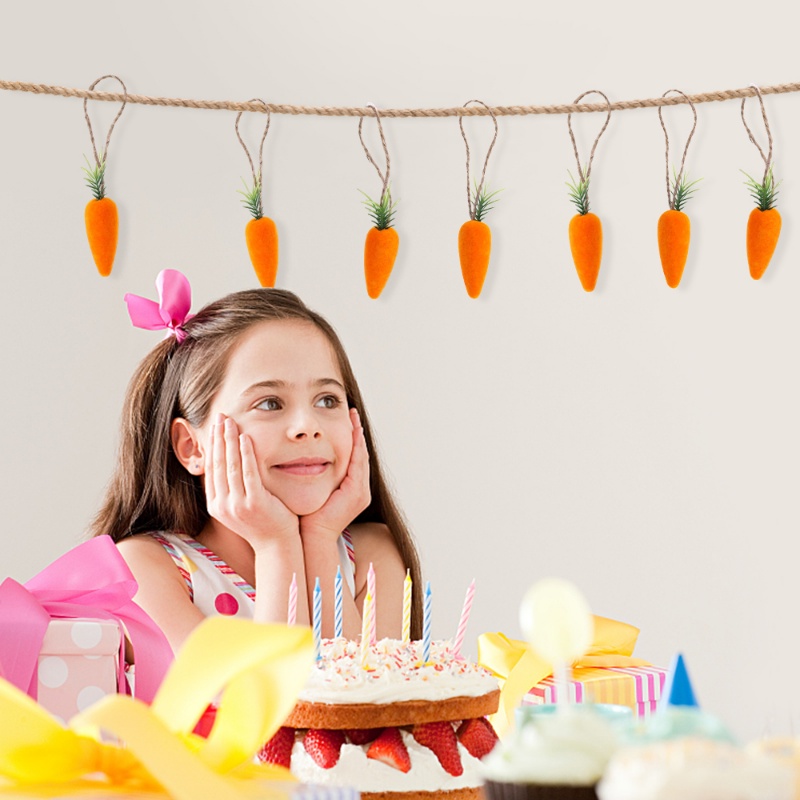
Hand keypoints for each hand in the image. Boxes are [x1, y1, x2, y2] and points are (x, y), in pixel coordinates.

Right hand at [205, 415, 298, 548]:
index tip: (214, 428)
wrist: (278, 546)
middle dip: (217, 438)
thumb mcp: (241, 506)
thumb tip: (228, 464)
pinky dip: (246, 453)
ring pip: (230, 466)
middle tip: (219, 417)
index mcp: (216, 506)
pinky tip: (245, 438)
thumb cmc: (264, 523)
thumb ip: (232, 488)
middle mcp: (222, 506)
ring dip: (229, 441)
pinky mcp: (254, 503)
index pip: (210, 469)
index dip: (211, 446)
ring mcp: (237, 505)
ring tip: (230, 421)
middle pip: (217, 464)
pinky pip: (248, 472)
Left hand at [299, 408, 370, 540]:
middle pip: (360, 454)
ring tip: (353, 418)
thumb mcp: (313, 490)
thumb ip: (313, 475)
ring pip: (361, 456)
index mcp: (351, 489)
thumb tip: (300, 458)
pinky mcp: (357, 492)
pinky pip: (358, 464)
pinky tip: (353, 432)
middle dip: (357, 433)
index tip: (347, 420)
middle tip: (352, 413)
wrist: (312, 536)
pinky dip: (356, 447)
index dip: (351, 438)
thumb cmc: (308, 516)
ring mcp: (361, 492)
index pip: (353, 458)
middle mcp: (360, 489)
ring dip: (358, 436)